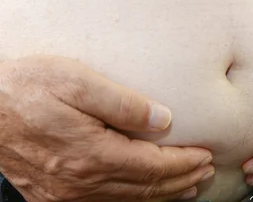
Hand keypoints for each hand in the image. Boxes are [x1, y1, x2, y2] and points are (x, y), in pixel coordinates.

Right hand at [0, 55, 213, 201]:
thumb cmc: (27, 87)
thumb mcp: (77, 81)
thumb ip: (124, 102)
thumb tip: (163, 119)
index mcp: (92, 153)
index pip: (153, 166)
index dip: (183, 163)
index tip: (206, 155)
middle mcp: (81, 182)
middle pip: (145, 188)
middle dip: (181, 181)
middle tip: (206, 171)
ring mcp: (65, 194)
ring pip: (128, 201)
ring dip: (163, 195)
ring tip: (188, 187)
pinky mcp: (53, 196)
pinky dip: (135, 201)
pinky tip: (146, 195)